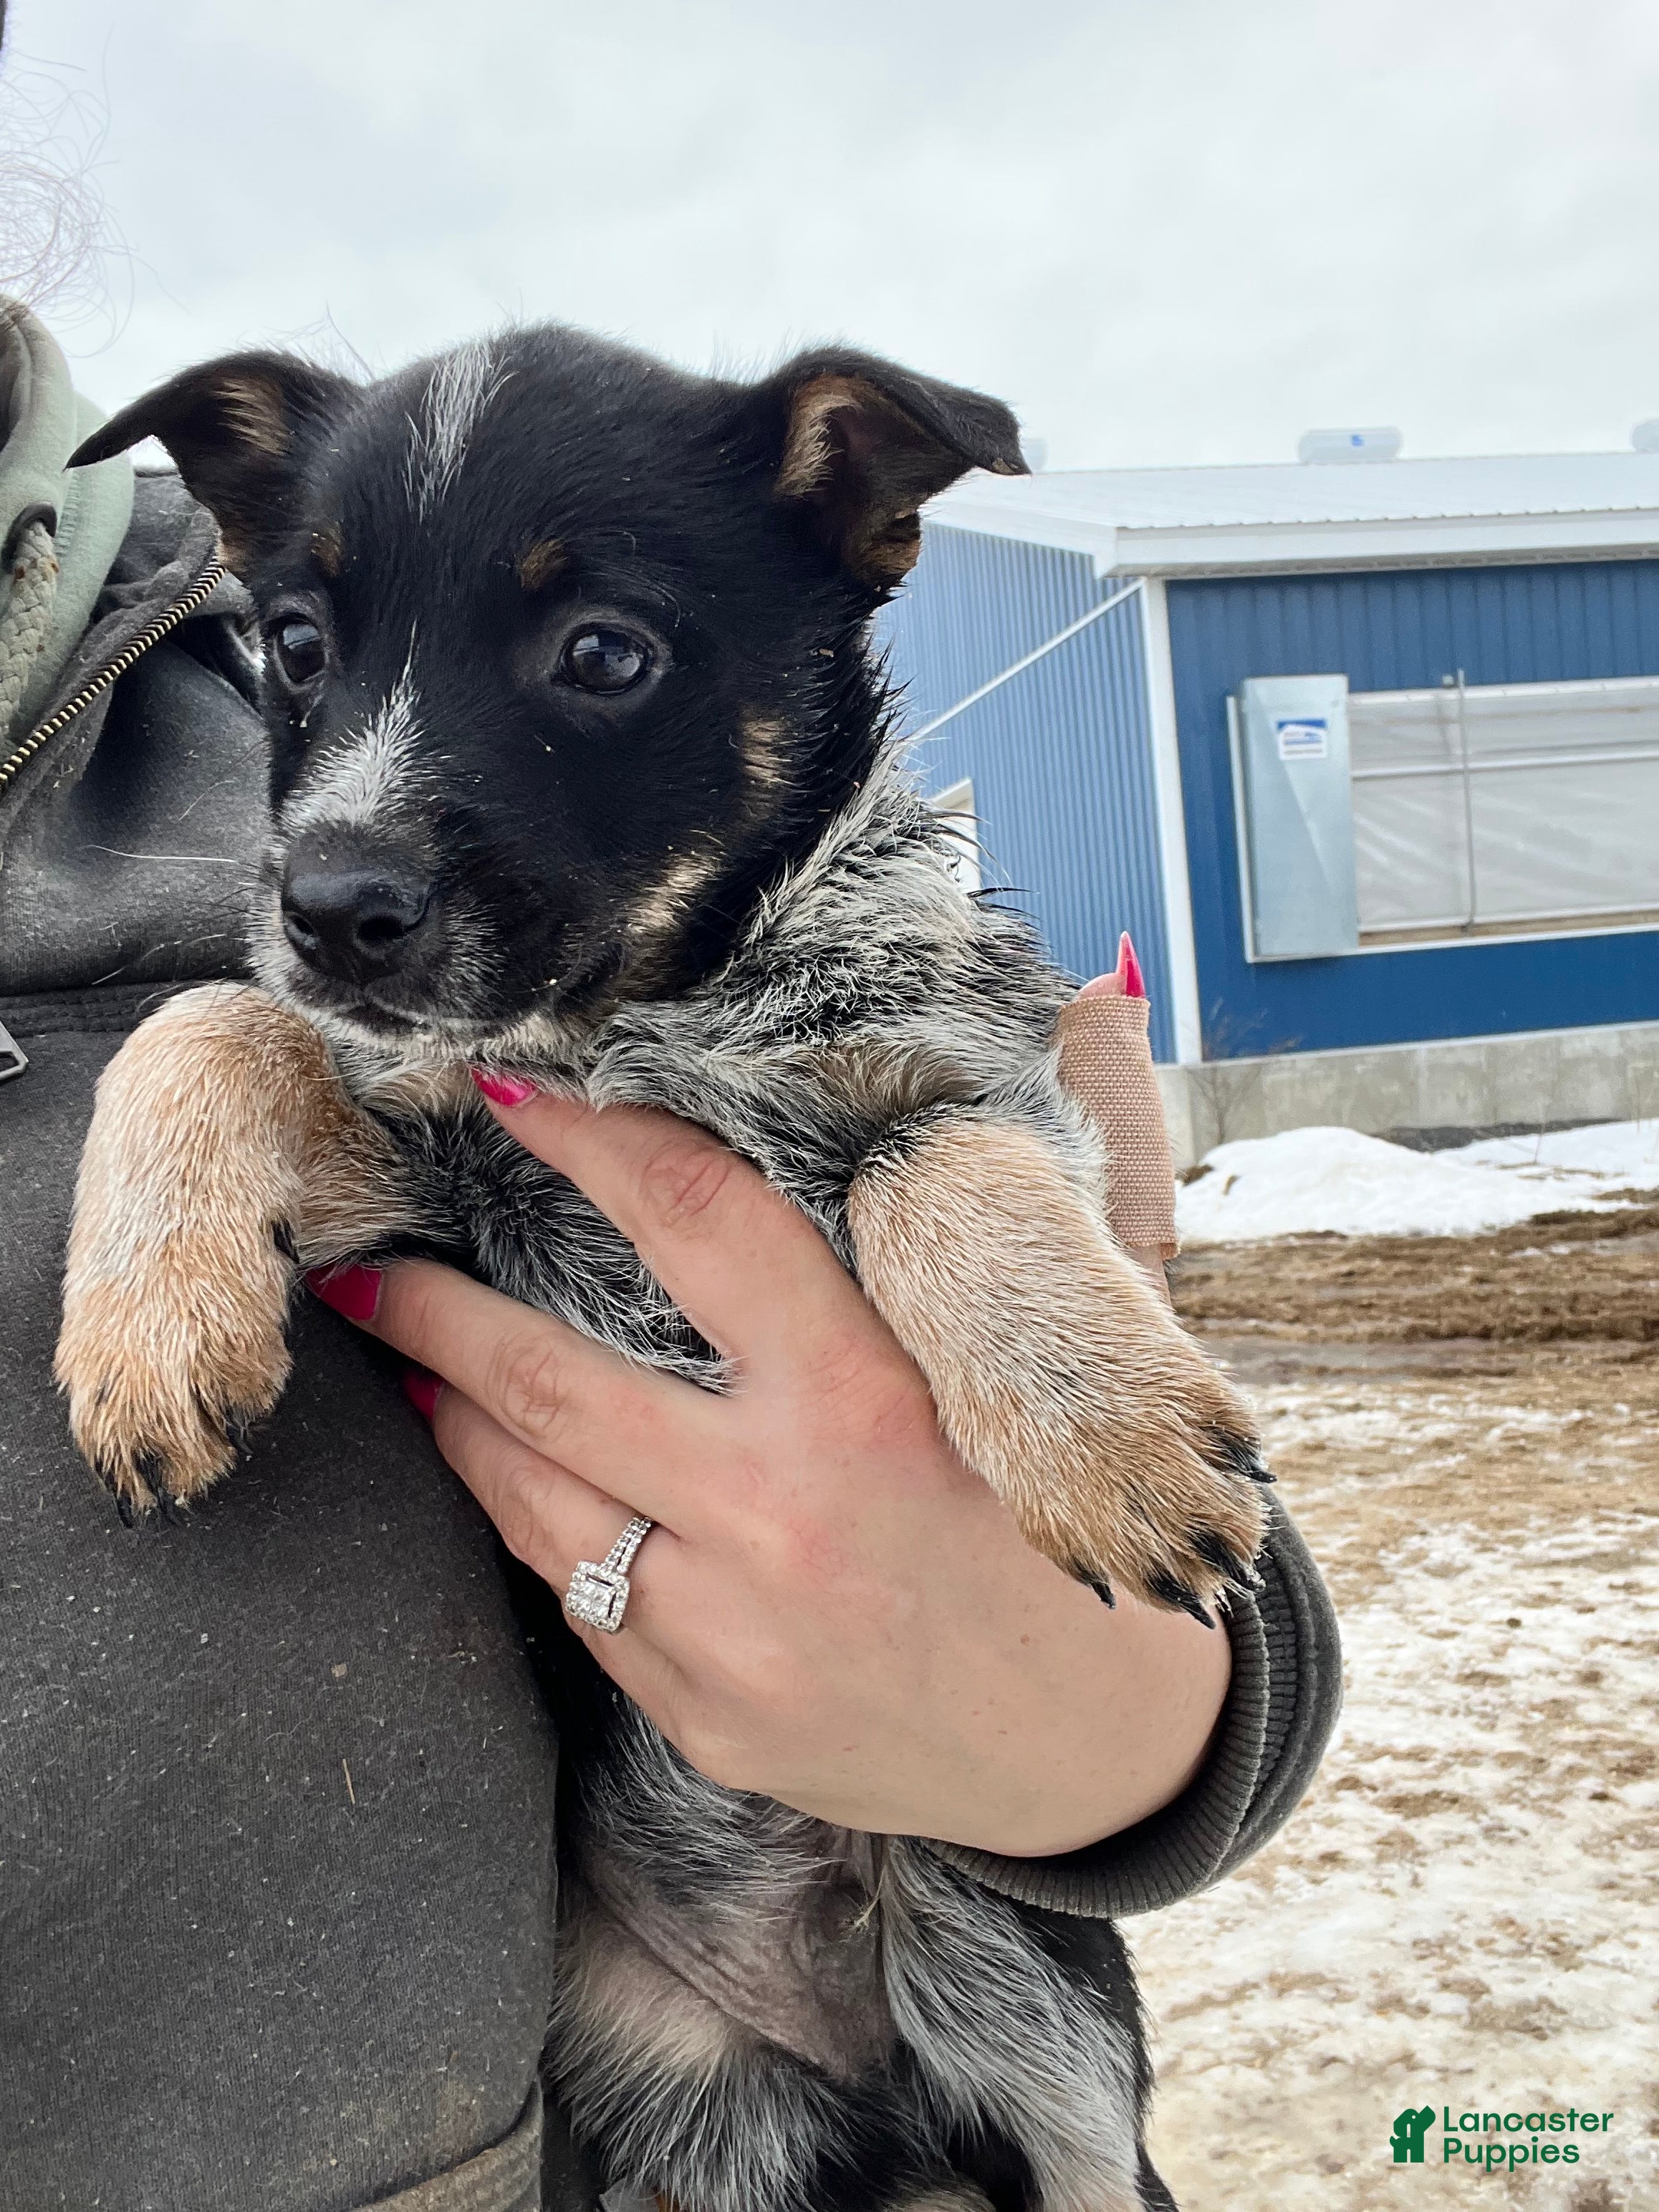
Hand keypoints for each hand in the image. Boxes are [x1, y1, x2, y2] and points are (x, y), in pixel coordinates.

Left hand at [313, 1090, 1228, 1856]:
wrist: (1108, 1754)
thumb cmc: (1084, 1523)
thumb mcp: (1098, 1343)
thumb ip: (1076, 1162)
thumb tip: (1098, 986)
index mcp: (878, 1399)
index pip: (699, 1221)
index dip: (594, 1141)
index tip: (514, 1098)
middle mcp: (785, 1514)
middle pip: (552, 1381)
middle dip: (438, 1310)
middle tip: (372, 1263)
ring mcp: (733, 1632)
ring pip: (535, 1500)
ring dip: (459, 1419)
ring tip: (412, 1361)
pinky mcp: (711, 1720)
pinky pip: (583, 1607)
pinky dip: (537, 1526)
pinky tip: (512, 1482)